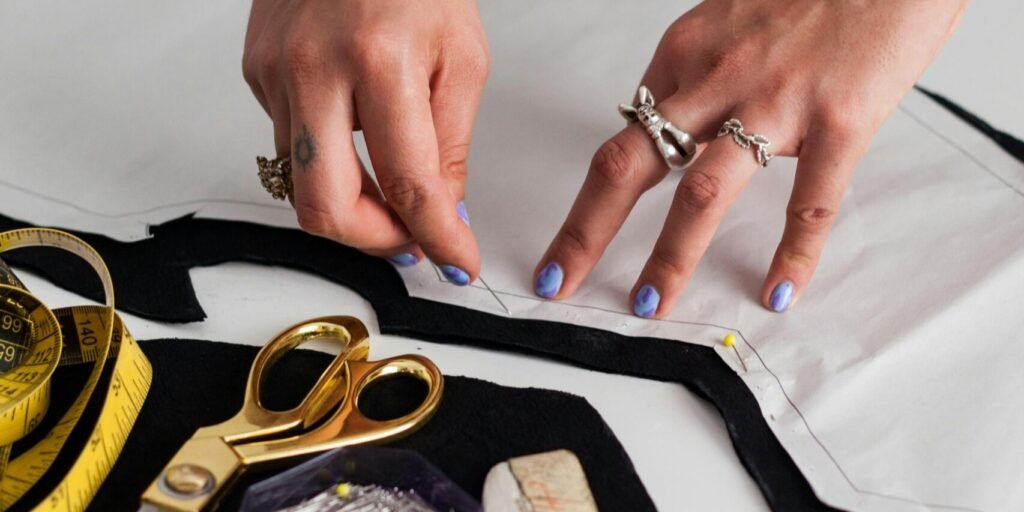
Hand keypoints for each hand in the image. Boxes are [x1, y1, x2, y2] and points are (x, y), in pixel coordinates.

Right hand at [243, 0, 489, 283]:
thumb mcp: (462, 57)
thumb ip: (450, 144)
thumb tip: (444, 212)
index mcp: (381, 61)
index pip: (411, 184)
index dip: (439, 237)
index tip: (457, 262)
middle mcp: (315, 70)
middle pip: (325, 207)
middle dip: (373, 242)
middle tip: (410, 239)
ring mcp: (275, 72)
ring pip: (303, 182)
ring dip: (353, 201)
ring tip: (390, 185)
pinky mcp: (255, 71)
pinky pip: (290, 143)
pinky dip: (328, 157)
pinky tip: (353, 130)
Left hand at [534, 0, 967, 315]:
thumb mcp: (733, 19)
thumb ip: (701, 75)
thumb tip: (679, 125)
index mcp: (686, 52)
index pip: (624, 135)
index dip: (589, 194)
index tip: (570, 238)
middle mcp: (716, 78)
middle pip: (628, 165)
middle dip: (585, 231)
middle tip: (559, 280)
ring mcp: (775, 102)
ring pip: (701, 192)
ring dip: (668, 257)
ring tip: (649, 305)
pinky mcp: (838, 120)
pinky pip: (808, 203)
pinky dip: (792, 256)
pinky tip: (778, 291)